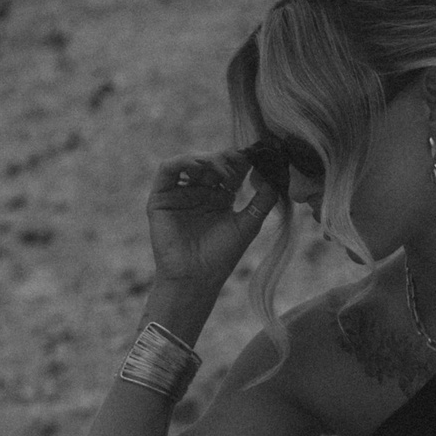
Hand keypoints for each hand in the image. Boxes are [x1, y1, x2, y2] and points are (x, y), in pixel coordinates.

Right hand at [145, 151, 278, 293]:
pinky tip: (200, 165)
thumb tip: (275, 175)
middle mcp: (199, 191)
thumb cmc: (221, 256)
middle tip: (240, 161)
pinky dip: (183, 161)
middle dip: (226, 159)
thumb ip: (263, 200)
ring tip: (223, 168)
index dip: (242, 160)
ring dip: (207, 159)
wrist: (195, 279)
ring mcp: (179, 193)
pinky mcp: (160, 197)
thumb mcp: (249, 224)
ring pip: (191, 162)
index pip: (231, 169)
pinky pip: (167, 169)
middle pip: (212, 162)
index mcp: (220, 196)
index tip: (257, 156)